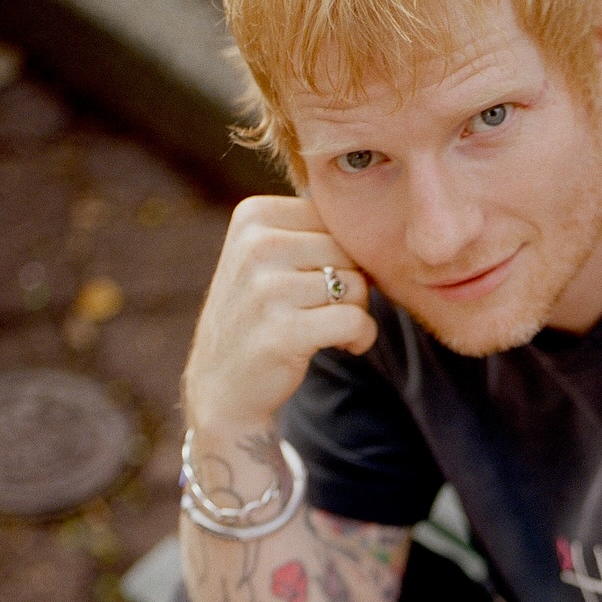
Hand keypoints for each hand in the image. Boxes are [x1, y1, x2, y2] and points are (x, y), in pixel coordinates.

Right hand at [182, 194, 376, 437]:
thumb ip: (312, 232)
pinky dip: (362, 337)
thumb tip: (380, 225)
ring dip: (358, 313)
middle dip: (354, 284)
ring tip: (333, 329)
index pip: (334, 220)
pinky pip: (355, 320)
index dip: (342, 254)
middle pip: (348, 250)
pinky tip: (346, 346)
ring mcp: (267, 288)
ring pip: (356, 285)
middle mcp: (256, 246)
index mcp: (254, 217)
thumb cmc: (259, 316)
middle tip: (332, 311)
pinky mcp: (283, 331)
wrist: (221, 384)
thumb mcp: (268, 258)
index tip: (322, 281)